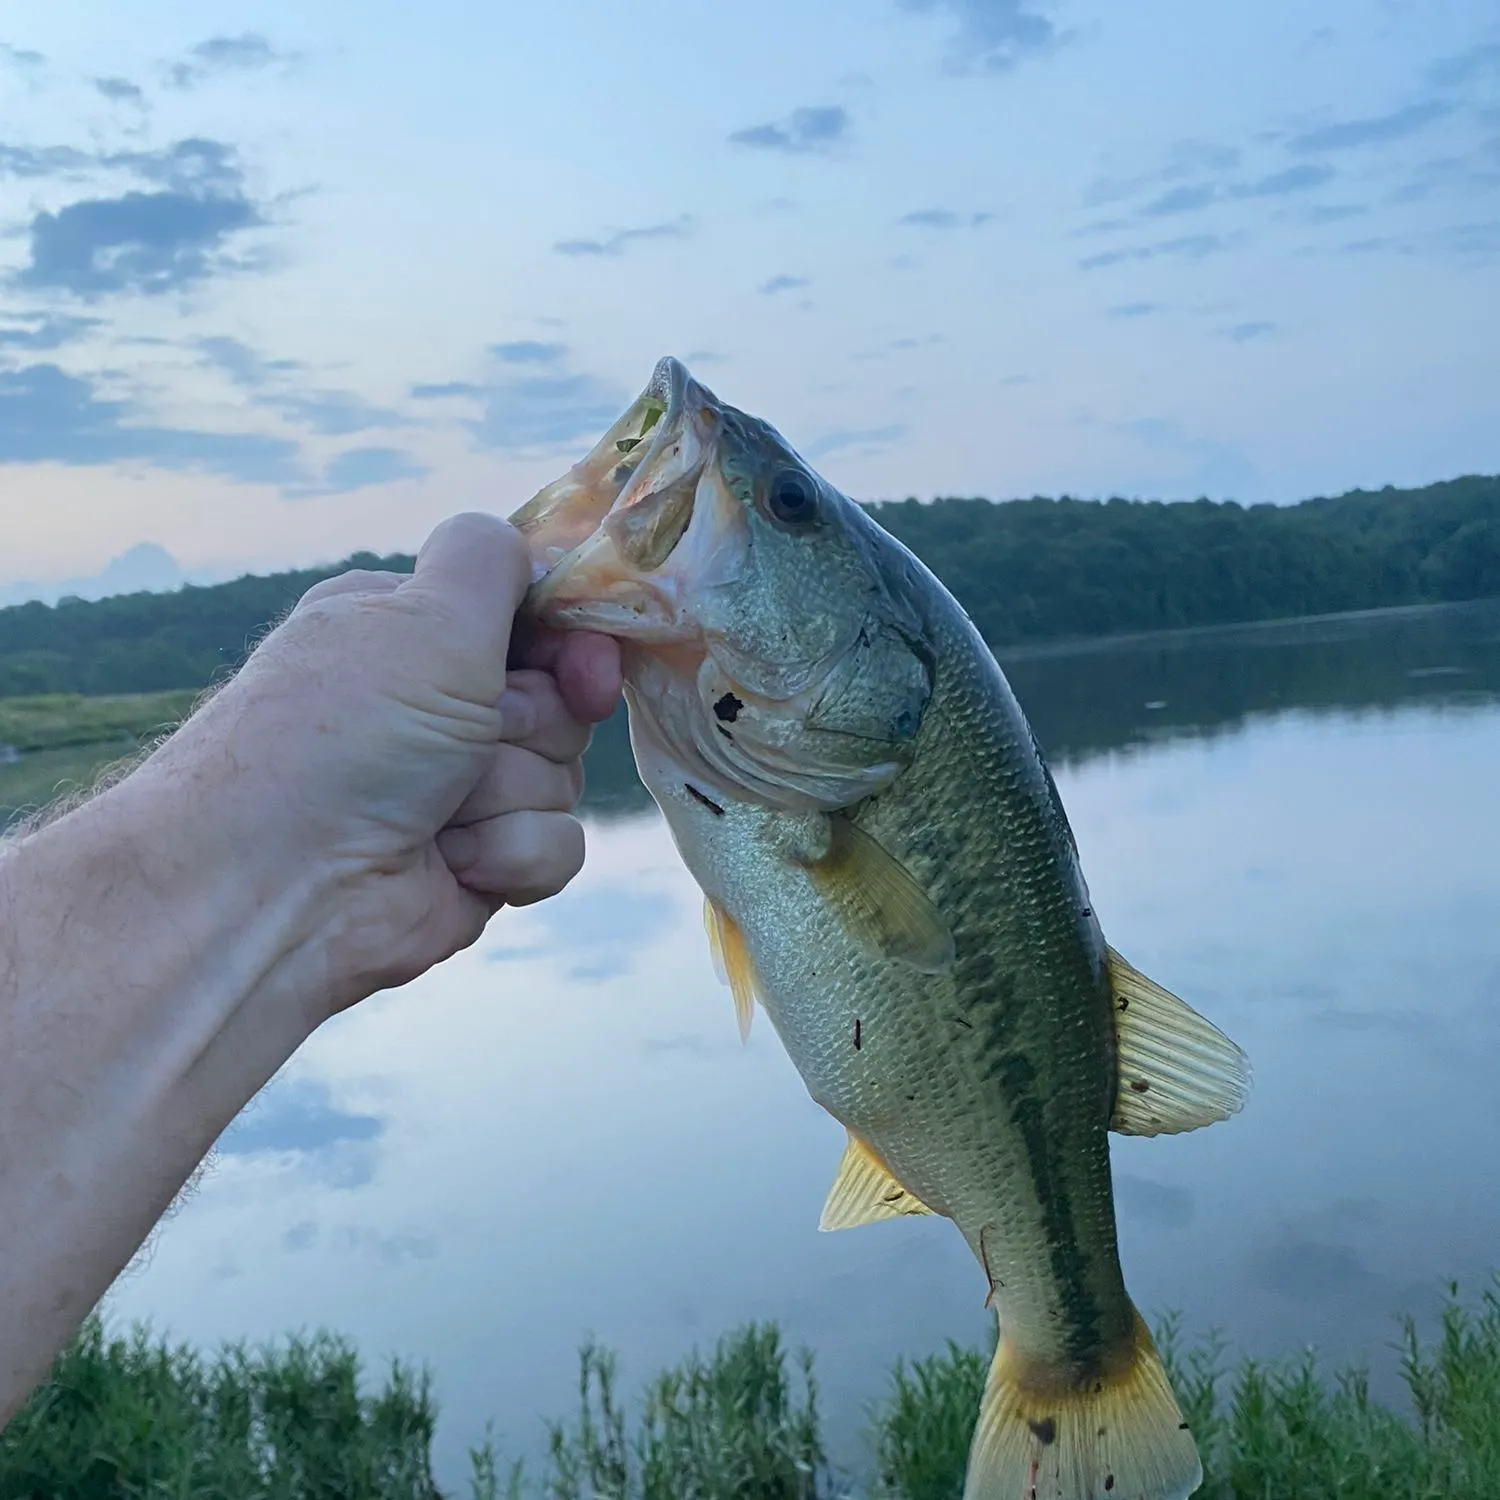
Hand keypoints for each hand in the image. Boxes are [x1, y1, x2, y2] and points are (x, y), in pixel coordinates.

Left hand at [132, 512, 621, 1019]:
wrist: (278, 890)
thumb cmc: (343, 735)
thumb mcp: (422, 615)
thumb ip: (487, 558)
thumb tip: (521, 549)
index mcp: (412, 635)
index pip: (532, 622)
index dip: (571, 647)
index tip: (584, 670)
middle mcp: (433, 708)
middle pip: (559, 703)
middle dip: (529, 726)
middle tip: (472, 738)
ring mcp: (458, 790)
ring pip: (562, 779)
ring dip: (509, 795)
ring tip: (437, 813)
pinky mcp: (478, 862)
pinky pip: (554, 847)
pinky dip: (509, 854)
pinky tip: (451, 862)